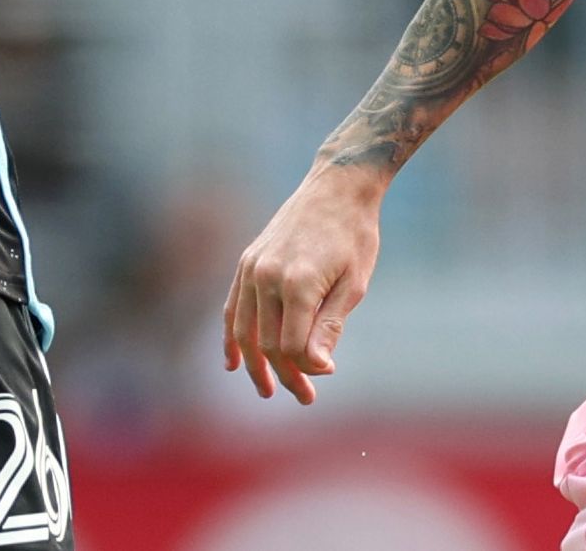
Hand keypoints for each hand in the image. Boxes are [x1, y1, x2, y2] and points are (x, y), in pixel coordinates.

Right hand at [223, 164, 384, 405]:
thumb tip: (318, 367)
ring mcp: (252, 267)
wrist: (338, 187)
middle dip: (285, 374)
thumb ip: (331, 326)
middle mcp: (267, 276)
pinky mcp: (247, 261)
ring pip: (244, 330)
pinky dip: (231, 337)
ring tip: (268, 390)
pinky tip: (234, 363)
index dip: (306, 368)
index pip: (290, 346)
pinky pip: (232, 307)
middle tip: (305, 397)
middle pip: (266, 342)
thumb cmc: (354, 236)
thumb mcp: (354, 284)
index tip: (326, 374)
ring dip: (255, 365)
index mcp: (298, 283)